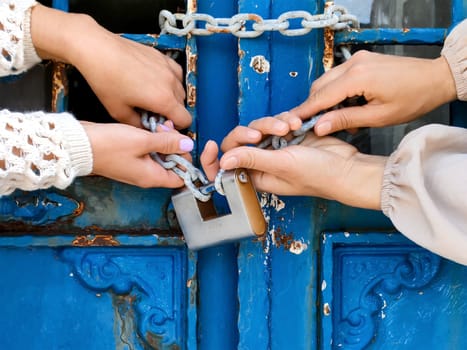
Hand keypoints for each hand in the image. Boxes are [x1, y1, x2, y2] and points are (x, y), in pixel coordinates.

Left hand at [30, 4, 190, 128]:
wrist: (98, 48)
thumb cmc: (105, 77)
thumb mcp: (118, 111)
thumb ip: (137, 125)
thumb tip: (145, 129)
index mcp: (163, 99)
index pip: (186, 120)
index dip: (175, 126)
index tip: (163, 124)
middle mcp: (170, 83)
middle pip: (183, 105)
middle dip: (171, 111)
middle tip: (152, 111)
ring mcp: (168, 68)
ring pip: (181, 90)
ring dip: (171, 96)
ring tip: (151, 95)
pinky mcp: (163, 57)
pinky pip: (176, 74)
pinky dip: (170, 81)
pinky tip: (154, 81)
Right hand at [81, 121, 193, 187]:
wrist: (79, 145)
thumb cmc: (109, 145)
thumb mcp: (143, 141)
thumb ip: (168, 143)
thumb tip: (188, 144)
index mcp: (152, 177)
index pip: (180, 178)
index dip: (186, 162)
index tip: (183, 144)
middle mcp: (146, 176)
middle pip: (172, 164)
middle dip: (174, 146)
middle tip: (168, 129)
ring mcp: (137, 167)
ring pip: (160, 155)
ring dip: (163, 140)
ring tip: (159, 125)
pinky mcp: (130, 158)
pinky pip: (148, 151)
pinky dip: (152, 140)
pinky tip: (150, 127)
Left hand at [201, 116, 385, 209]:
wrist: (348, 166)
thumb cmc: (318, 175)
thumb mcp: (282, 166)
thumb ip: (252, 159)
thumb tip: (224, 159)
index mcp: (256, 177)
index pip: (225, 169)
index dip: (213, 159)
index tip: (212, 146)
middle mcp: (262, 163)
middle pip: (239, 141)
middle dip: (248, 133)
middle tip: (259, 133)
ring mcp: (275, 148)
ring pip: (258, 127)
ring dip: (272, 123)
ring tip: (290, 127)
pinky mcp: (289, 135)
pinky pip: (276, 121)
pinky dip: (285, 119)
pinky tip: (298, 124)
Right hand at [289, 50, 456, 135]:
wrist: (435, 78)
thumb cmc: (413, 98)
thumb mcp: (378, 117)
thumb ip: (345, 120)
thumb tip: (319, 127)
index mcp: (357, 77)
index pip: (320, 96)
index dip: (305, 112)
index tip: (292, 124)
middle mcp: (353, 63)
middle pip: (319, 86)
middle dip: (314, 106)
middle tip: (317, 126)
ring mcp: (357, 59)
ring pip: (327, 81)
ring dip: (326, 100)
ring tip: (339, 119)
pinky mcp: (362, 60)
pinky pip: (339, 77)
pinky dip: (337, 92)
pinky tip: (347, 106)